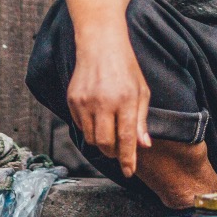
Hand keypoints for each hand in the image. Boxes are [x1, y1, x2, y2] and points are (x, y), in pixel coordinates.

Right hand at [65, 31, 151, 176]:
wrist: (100, 44)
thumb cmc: (125, 67)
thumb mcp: (141, 91)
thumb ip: (141, 120)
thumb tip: (144, 146)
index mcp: (125, 100)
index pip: (126, 139)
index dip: (128, 159)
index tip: (129, 172)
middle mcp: (103, 102)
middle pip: (105, 143)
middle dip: (113, 152)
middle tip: (120, 148)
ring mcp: (85, 102)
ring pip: (91, 138)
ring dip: (101, 141)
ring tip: (109, 129)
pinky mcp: (73, 100)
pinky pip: (81, 125)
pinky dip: (90, 128)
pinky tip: (98, 115)